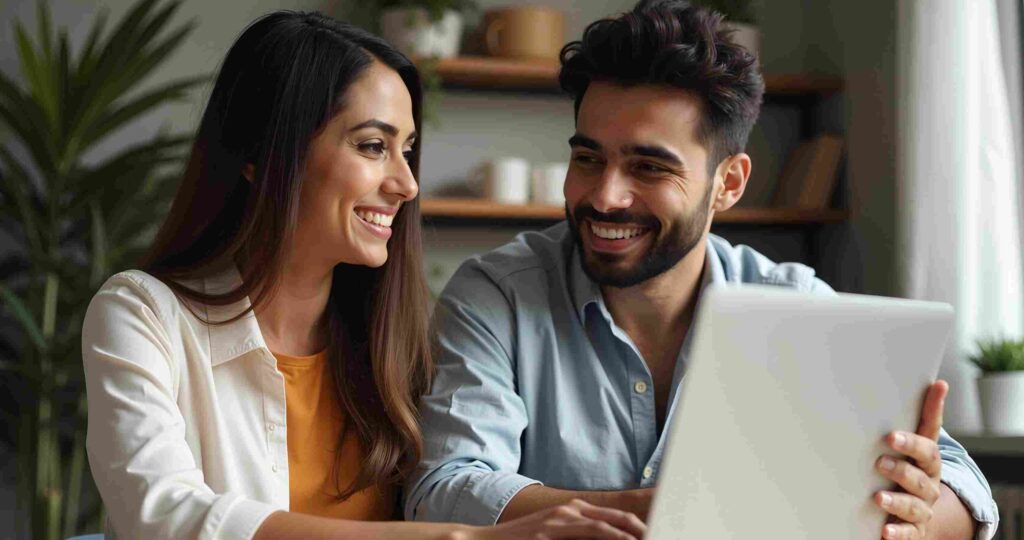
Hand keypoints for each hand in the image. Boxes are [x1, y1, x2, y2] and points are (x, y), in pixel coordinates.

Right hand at [474, 499, 646, 539]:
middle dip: (644, 529)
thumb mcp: (554, 539)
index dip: (638, 527)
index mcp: (575, 512)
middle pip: (619, 518)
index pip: (616, 518)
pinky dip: (613, 537)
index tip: (656, 534)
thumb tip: (606, 539)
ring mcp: (562, 518)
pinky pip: (592, 532)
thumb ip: (578, 539)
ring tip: (653, 538)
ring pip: (610, 524)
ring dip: (634, 533)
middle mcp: (572, 510)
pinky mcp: (553, 528)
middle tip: (663, 535)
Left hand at [873, 380, 947, 539]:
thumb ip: (925, 416)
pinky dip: (898, 532)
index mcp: (928, 462)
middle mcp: (928, 485)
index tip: (891, 436)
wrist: (919, 506)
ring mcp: (922, 508)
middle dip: (900, 470)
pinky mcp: (914, 528)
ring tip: (879, 498)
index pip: (926, 449)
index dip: (911, 442)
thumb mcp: (915, 444)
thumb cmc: (912, 466)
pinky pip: (909, 532)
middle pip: (919, 477)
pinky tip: (886, 531)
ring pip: (914, 505)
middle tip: (879, 463)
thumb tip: (938, 383)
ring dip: (897, 501)